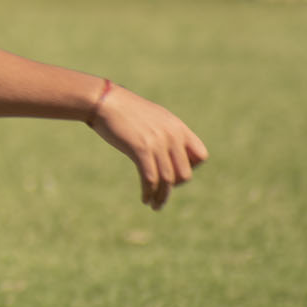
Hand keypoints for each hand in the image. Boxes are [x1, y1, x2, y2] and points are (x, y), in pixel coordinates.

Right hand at [87, 85, 208, 209]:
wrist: (105, 101)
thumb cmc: (126, 111)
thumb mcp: (154, 119)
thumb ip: (166, 134)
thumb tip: (169, 151)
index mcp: (178, 128)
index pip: (201, 156)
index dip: (190, 168)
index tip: (173, 172)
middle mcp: (172, 135)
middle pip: (185, 173)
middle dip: (174, 186)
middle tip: (161, 189)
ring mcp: (157, 142)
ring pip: (168, 180)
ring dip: (161, 197)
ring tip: (154, 205)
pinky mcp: (140, 149)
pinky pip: (150, 178)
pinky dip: (149, 192)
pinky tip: (144, 199)